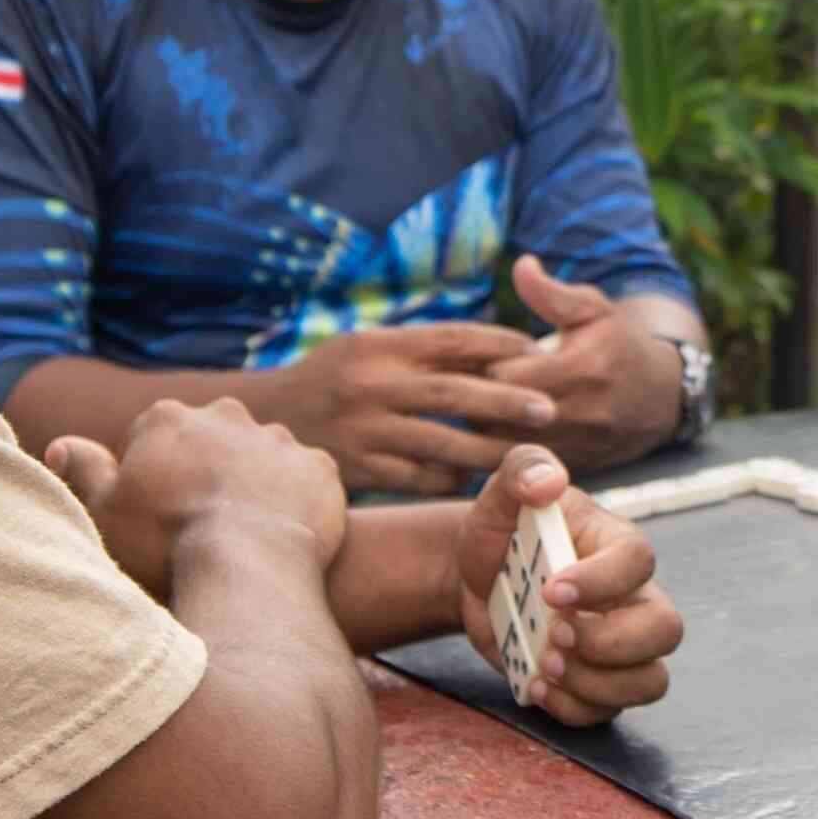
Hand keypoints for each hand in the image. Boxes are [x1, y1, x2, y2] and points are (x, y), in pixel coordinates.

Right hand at [50, 391, 352, 589]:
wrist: (247, 569)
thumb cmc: (166, 544)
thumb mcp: (106, 511)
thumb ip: (83, 470)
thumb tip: (61, 445)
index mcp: (169, 418)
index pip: (155, 438)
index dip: (153, 477)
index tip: (157, 516)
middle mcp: (227, 415)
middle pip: (211, 441)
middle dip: (207, 471)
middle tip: (203, 525)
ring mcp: (279, 439)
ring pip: (261, 458)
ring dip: (254, 485)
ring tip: (247, 536)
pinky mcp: (320, 468)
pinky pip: (306, 481)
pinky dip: (297, 502)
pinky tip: (284, 536)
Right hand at [268, 318, 558, 494]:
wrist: (268, 416)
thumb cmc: (334, 377)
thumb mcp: (368, 348)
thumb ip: (421, 350)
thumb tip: (498, 351)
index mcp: (379, 346)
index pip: (452, 339)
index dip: (501, 345)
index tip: (538, 353)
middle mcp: (372, 385)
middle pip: (454, 392)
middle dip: (507, 401)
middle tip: (550, 409)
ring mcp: (364, 430)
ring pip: (441, 444)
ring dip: (487, 449)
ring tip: (522, 452)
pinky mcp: (358, 469)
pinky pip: (417, 479)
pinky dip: (449, 478)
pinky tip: (472, 476)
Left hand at [456, 449, 683, 729]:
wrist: (477, 584)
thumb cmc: (502, 535)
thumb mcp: (501, 495)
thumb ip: (523, 469)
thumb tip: (546, 480)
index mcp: (616, 545)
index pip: (639, 562)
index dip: (602, 582)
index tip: (551, 592)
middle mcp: (632, 598)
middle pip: (666, 629)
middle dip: (611, 644)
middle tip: (556, 636)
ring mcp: (621, 646)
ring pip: (650, 680)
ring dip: (595, 684)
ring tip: (545, 665)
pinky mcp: (598, 683)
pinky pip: (609, 712)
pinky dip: (571, 708)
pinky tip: (535, 685)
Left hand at [489, 254, 685, 463]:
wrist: (660, 396)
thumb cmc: (617, 344)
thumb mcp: (592, 309)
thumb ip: (552, 293)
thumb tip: (521, 265)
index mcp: (583, 369)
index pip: (507, 377)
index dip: (485, 367)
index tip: (475, 357)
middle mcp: (581, 414)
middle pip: (502, 417)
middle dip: (477, 402)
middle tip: (462, 386)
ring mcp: (578, 447)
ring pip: (507, 449)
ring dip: (483, 431)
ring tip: (472, 408)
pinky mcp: (572, 467)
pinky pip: (522, 469)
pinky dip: (499, 453)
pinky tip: (489, 434)